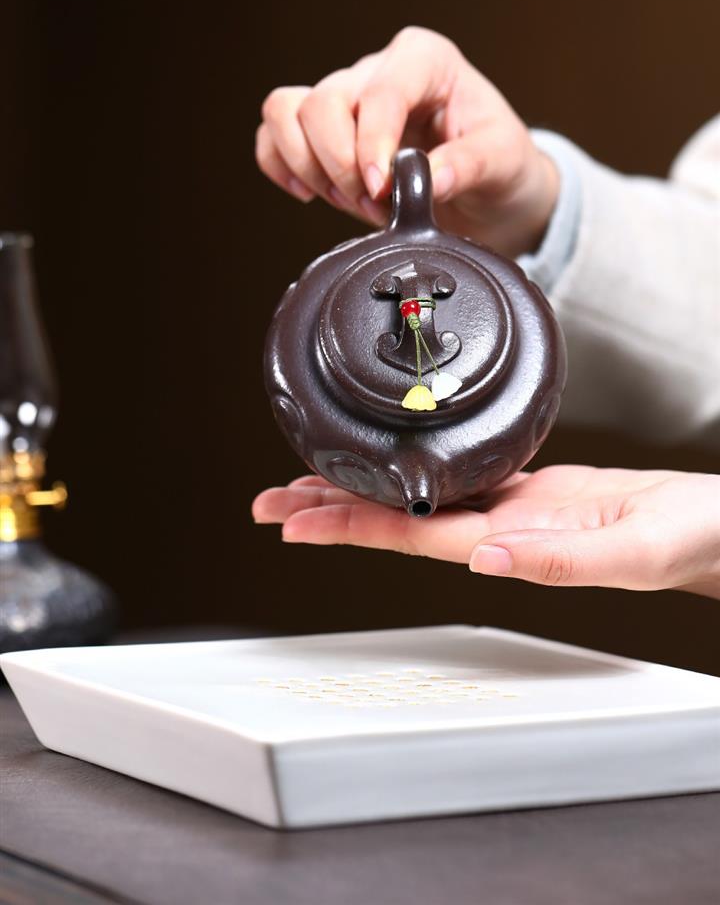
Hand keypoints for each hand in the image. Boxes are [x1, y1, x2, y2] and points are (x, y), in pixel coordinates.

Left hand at [252, 466, 719, 598]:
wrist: (711, 527)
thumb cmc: (685, 541)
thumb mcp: (631, 551)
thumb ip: (560, 563)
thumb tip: (485, 559)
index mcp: (513, 545)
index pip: (412, 535)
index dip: (352, 527)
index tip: (297, 520)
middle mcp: (498, 531)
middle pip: (397, 520)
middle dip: (330, 510)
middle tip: (269, 502)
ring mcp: (510, 510)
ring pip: (417, 498)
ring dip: (363, 490)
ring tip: (308, 481)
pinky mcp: (528, 487)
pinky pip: (455, 477)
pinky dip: (413, 468)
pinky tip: (392, 462)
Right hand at [256, 26, 559, 256]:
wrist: (489, 185)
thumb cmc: (499, 161)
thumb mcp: (503, 160)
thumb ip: (469, 165)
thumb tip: (428, 179)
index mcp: (426, 61)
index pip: (381, 91)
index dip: (372, 143)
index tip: (381, 188)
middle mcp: (378, 70)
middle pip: (323, 102)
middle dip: (340, 164)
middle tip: (375, 204)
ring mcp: (345, 96)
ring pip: (286, 111)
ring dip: (309, 167)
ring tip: (352, 201)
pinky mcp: (322, 128)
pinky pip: (274, 133)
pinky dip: (280, 165)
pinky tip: (310, 193)